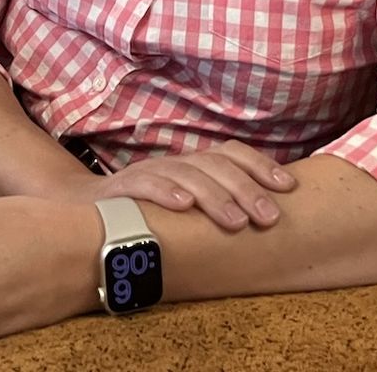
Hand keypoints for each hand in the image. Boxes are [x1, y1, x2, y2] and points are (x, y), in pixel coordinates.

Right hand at [62, 141, 296, 232]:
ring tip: (237, 222)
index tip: (288, 188)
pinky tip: (184, 206)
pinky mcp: (122, 187)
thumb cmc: (149, 213)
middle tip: (269, 218)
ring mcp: (150, 172)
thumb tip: (270, 214)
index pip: (232, 154)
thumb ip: (219, 204)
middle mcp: (176, 162)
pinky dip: (165, 192)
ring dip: (215, 197)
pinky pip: (145, 184)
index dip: (262, 166)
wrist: (87, 214)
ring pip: (187, 174)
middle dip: (246, 190)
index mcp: (195, 164)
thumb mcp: (189, 204)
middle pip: (216, 165)